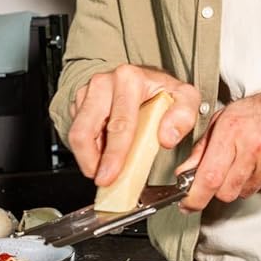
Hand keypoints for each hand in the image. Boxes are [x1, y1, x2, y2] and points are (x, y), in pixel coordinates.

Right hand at [67, 65, 199, 184]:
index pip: (119, 124)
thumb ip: (184, 116)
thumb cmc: (162, 92)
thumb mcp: (185, 97)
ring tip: (102, 171)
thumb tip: (167, 137)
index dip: (114, 154)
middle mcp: (103, 83)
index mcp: (129, 80)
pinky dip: (88, 149)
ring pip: (76, 133)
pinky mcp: (79, 103)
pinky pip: (76, 132)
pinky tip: (103, 154)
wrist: (146, 82)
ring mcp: (87, 92)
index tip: (110, 175)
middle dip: (91, 161)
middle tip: (102, 180)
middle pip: (85, 130)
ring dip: (88, 158)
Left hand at [177, 86, 260, 211]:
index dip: (195, 197)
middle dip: (219, 188)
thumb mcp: (224, 119)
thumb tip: (184, 173)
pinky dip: (260, 182)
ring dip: (241, 184)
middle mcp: (253, 147)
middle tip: (225, 170)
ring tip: (250, 160)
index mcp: (233, 130)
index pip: (209, 176)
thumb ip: (201, 148)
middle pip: (225, 192)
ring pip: (243, 193)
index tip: (187, 204)